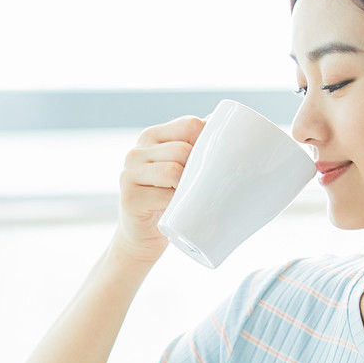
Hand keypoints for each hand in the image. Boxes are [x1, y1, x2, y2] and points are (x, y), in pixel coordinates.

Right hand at [113, 114, 206, 262]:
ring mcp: (129, 174)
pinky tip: (177, 210)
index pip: (189, 125)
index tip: (213, 161)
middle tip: (200, 187)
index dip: (207, 141)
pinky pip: (164, 195)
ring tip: (187, 198)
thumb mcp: (180, 168)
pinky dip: (176, 204)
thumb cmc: (168, 200)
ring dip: (187, 187)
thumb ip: (197, 147)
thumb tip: (234, 125)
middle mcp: (136, 152)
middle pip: (183, 149)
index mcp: (152, 137)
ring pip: (173, 170)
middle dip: (198, 169)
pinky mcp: (129, 198)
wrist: (141, 237)